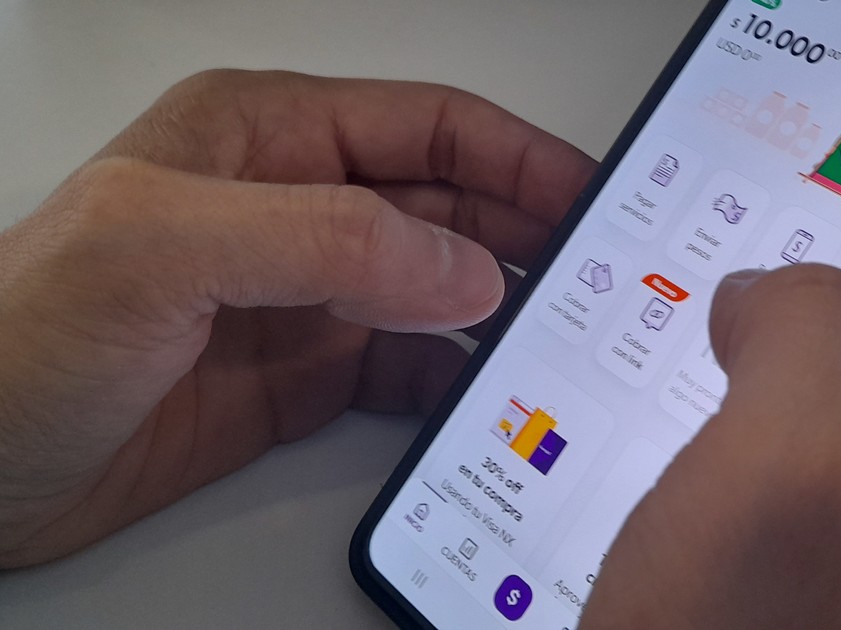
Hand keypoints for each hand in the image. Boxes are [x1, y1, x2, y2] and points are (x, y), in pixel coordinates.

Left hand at [0, 70, 593, 566]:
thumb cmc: (17, 335)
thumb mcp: (165, 247)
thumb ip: (325, 239)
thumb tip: (459, 266)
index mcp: (263, 140)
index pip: (424, 128)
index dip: (514, 156)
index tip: (586, 196)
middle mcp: (293, 211)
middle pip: (445, 205)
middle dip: (522, 234)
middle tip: (593, 276)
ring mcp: (302, 297)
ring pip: (434, 288)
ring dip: (497, 309)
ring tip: (558, 334)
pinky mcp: (302, 376)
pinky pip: (406, 366)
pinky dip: (455, 377)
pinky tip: (484, 391)